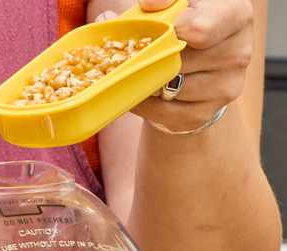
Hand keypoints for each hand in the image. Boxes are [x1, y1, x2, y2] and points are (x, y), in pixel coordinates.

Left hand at [95, 0, 255, 132]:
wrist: (194, 59)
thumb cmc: (184, 22)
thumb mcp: (180, 3)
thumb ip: (165, 0)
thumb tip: (150, 4)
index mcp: (236, 16)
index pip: (199, 30)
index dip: (169, 31)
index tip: (158, 27)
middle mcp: (239, 53)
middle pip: (178, 61)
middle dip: (150, 57)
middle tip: (135, 52)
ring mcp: (225, 87)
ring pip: (168, 87)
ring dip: (145, 80)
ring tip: (141, 68)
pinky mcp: (204, 114)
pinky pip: (162, 112)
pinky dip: (143, 102)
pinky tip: (142, 89)